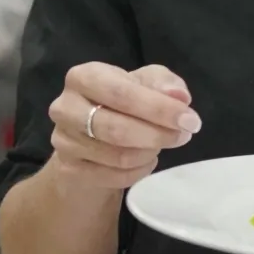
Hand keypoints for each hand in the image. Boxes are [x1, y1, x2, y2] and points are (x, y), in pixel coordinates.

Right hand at [49, 62, 202, 191]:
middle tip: (183, 135)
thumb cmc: (122, 101)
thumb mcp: (146, 81)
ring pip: (117, 156)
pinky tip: (146, 159)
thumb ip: (164, 83)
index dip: (159, 108)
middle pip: (116, 129)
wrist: (90, 134)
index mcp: (83, 76)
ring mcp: (62, 140)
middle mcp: (64, 107)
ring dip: (150, 152)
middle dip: (158, 135)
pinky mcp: (69, 168)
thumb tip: (179, 97)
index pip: (121, 93)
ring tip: (162, 143)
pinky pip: (113, 177)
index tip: (190, 120)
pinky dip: (139, 171)